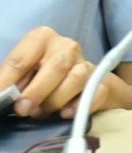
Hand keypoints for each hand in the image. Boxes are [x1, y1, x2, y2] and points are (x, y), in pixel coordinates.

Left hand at [0, 26, 121, 117]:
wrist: (72, 82)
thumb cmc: (37, 78)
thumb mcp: (19, 75)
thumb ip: (9, 83)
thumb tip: (0, 96)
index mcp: (41, 39)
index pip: (21, 59)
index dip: (7, 81)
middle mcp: (66, 47)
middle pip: (56, 65)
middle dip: (37, 90)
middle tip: (22, 109)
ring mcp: (86, 64)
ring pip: (77, 78)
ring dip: (56, 100)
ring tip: (41, 113)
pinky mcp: (101, 82)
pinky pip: (96, 92)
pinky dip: (81, 104)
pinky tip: (66, 114)